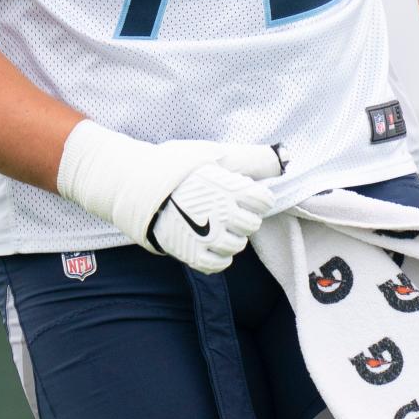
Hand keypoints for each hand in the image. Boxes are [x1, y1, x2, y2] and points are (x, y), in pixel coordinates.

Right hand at [57, 122, 286, 269]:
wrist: (136, 186)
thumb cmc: (175, 166)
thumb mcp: (212, 154)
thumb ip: (248, 159)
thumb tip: (282, 159)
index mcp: (227, 186)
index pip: (263, 200)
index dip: (257, 197)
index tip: (246, 194)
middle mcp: (221, 213)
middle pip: (252, 224)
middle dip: (244, 217)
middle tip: (228, 209)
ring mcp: (206, 236)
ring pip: (237, 246)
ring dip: (232, 237)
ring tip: (216, 226)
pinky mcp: (192, 254)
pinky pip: (219, 264)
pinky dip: (220, 257)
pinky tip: (212, 245)